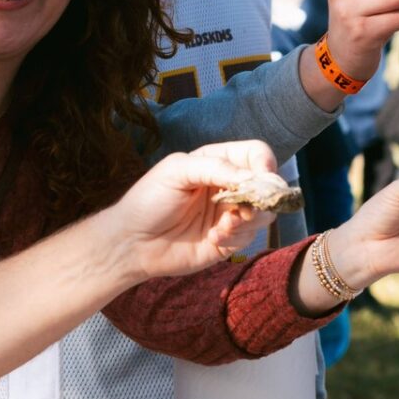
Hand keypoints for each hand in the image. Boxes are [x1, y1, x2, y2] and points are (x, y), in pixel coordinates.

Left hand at [107, 141, 279, 280]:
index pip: (256, 155)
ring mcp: (230, 214)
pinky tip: (214, 237)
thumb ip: (215, 168)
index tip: (262, 179)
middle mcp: (228, 187)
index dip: (265, 164)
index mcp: (217, 162)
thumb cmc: (148, 200)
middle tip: (244, 209)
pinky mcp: (228, 241)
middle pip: (267, 186)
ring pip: (263, 214)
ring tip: (224, 225)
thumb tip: (253, 178)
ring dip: (249, 220)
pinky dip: (236, 237)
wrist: (131, 242)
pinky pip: (249, 238)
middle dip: (262, 197)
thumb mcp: (177, 172)